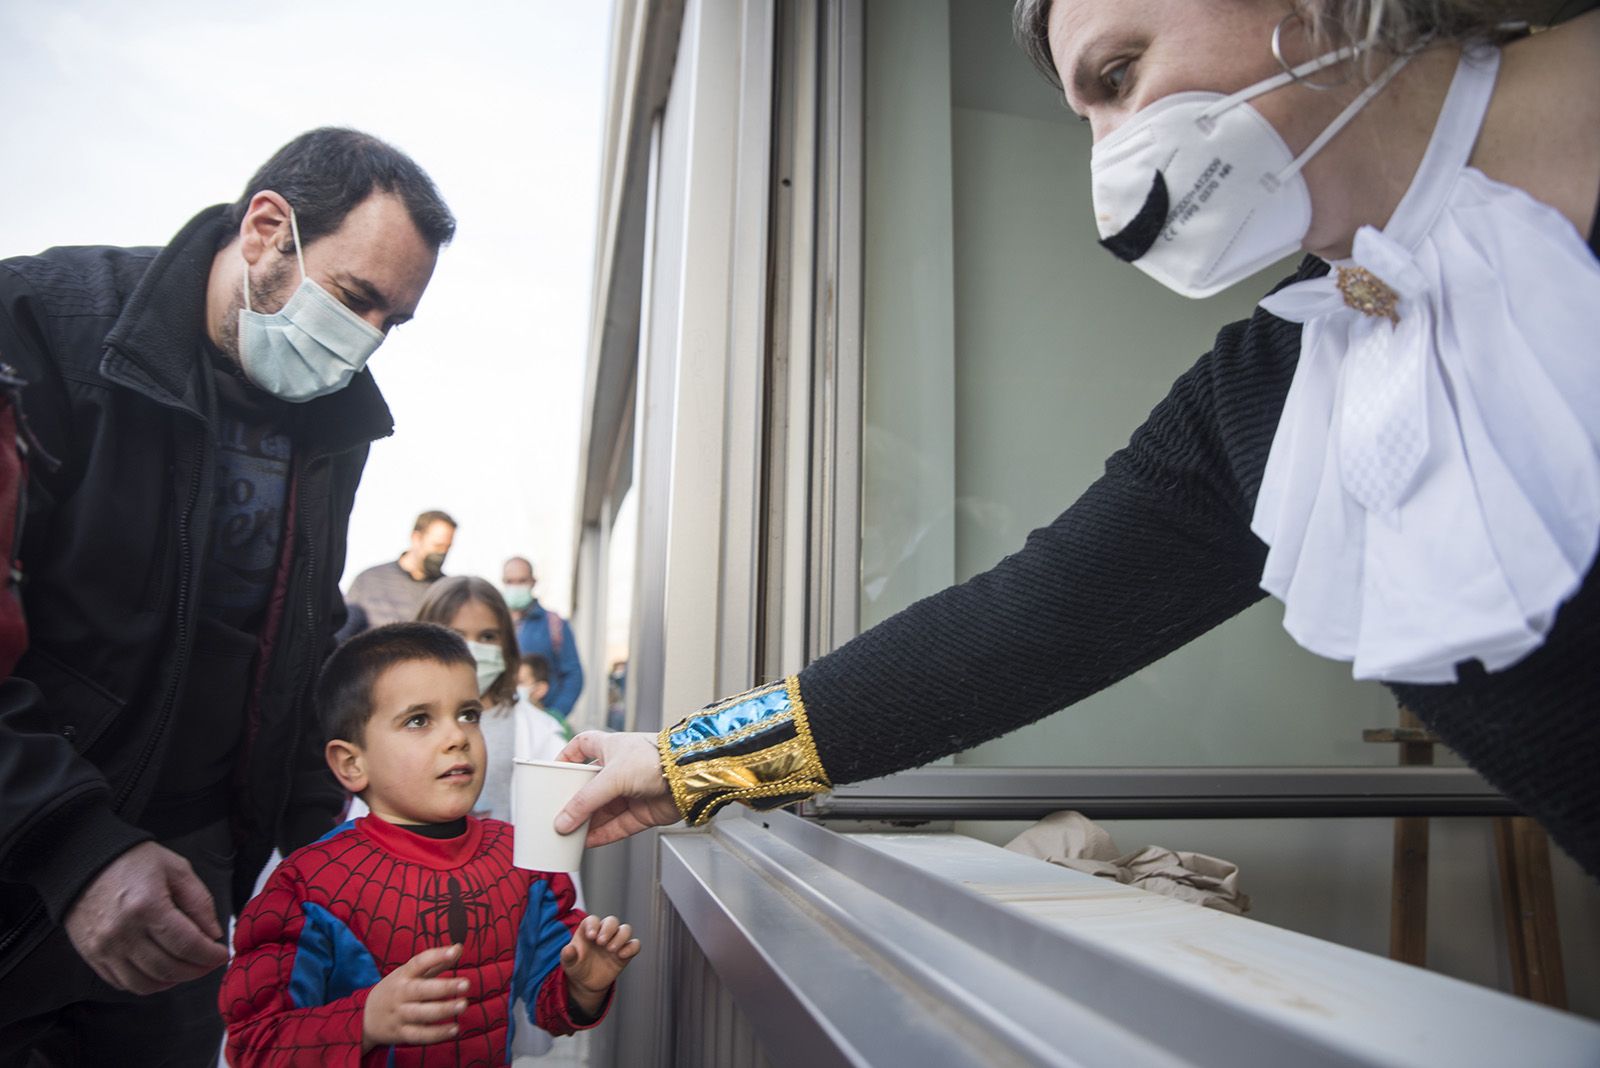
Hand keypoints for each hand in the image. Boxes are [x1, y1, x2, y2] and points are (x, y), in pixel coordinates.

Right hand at [64, 841, 228, 994]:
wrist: (84, 860)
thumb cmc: (134, 861)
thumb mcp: (176, 869)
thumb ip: (199, 902)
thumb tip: (214, 934)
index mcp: (147, 906)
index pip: (187, 945)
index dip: (210, 955)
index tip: (222, 955)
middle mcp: (123, 932)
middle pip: (168, 968)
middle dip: (196, 970)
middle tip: (209, 963)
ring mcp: (104, 948)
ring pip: (145, 984)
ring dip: (173, 981)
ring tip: (187, 968)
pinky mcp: (91, 956)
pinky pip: (122, 983)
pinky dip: (147, 984)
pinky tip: (161, 971)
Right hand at [362, 944, 469, 1051]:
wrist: (364, 1016)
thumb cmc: (396, 990)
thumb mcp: (410, 973)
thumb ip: (435, 962)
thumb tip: (459, 947)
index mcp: (403, 975)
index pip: (419, 962)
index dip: (437, 956)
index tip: (455, 951)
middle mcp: (401, 993)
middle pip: (422, 990)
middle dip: (444, 987)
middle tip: (466, 984)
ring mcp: (400, 1014)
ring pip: (422, 1013)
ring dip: (444, 1010)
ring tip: (464, 1005)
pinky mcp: (401, 1033)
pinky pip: (420, 1035)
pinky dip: (437, 1034)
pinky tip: (455, 1029)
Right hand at [553, 731, 680, 845]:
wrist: (689, 776)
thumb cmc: (655, 759)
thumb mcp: (612, 776)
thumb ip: (585, 801)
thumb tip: (563, 821)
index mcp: (611, 748)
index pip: (583, 746)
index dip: (568, 756)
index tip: (554, 770)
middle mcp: (620, 769)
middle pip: (590, 786)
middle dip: (574, 800)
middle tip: (557, 813)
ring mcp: (631, 791)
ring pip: (603, 810)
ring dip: (586, 822)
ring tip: (567, 834)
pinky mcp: (643, 812)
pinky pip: (617, 826)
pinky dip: (602, 835)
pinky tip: (588, 843)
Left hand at [560, 914, 638, 1016]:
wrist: (586, 983)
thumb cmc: (576, 967)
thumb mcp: (568, 963)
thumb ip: (568, 956)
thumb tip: (568, 950)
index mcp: (588, 930)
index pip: (593, 919)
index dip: (594, 925)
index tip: (591, 937)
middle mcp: (604, 933)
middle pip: (612, 921)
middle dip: (608, 929)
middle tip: (601, 943)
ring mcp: (616, 942)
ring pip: (626, 929)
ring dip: (620, 937)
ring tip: (611, 950)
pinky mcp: (625, 953)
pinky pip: (635, 945)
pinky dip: (631, 948)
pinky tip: (621, 955)